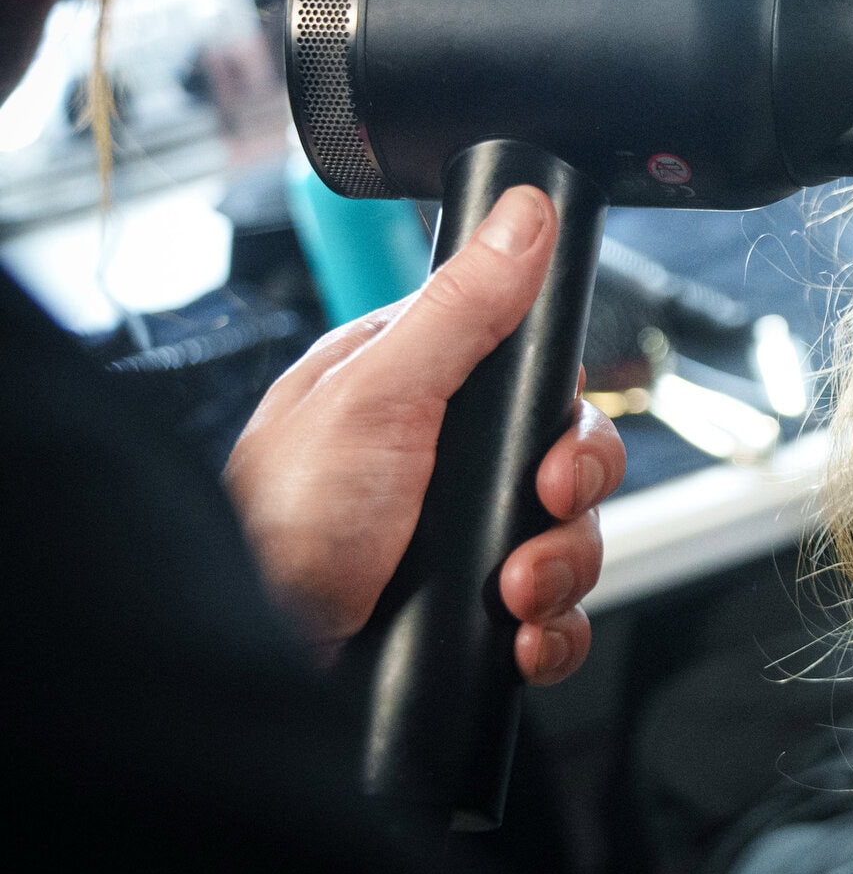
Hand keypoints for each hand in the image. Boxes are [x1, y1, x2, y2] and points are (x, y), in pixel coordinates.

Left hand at [224, 188, 625, 684]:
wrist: (260, 660)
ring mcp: (456, 540)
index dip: (564, 414)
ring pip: (570, 541)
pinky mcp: (467, 614)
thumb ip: (461, 308)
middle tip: (534, 515)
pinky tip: (521, 641)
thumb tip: (522, 213)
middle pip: (568, 463)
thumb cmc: (282, 523)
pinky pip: (553, 619)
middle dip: (571, 501)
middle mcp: (442, 463)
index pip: (535, 378)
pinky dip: (553, 634)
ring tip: (512, 597)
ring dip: (560, 574)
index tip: (552, 449)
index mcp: (417, 390)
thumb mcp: (377, 395)